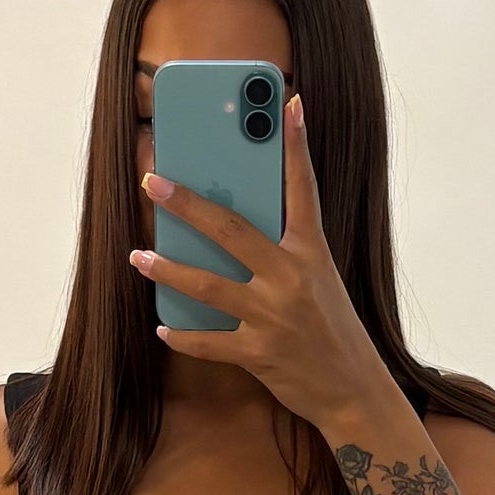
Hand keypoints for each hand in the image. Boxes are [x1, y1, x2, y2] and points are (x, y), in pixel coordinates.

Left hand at [131, 96, 390, 433]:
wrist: (354, 391)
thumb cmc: (332, 332)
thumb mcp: (320, 282)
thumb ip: (284, 253)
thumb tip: (235, 229)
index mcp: (312, 254)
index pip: (303, 189)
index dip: (296, 146)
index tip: (287, 103)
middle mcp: (292, 279)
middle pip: (231, 230)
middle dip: (188, 204)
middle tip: (153, 182)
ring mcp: (274, 317)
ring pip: (208, 286)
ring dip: (168, 268)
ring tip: (140, 255)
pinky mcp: (260, 354)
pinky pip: (209, 343)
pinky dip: (182, 337)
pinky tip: (162, 327)